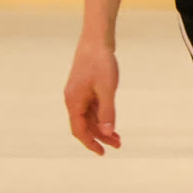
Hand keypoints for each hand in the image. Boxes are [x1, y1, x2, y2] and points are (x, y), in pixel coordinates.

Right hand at [64, 40, 121, 154]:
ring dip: (102, 128)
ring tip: (118, 138)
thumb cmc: (101, 62)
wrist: (96, 40)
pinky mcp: (84, 88)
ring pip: (89, 117)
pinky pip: (91, 108)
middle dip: (100, 137)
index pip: (79, 130)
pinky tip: (112, 121)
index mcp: (74, 101)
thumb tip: (107, 132)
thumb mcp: (107, 89)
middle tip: (118, 145)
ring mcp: (78, 94)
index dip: (90, 143)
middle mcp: (73, 99)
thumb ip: (107, 112)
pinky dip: (101, 117)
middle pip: (84, 125)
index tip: (102, 153)